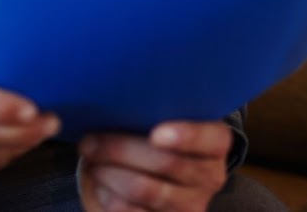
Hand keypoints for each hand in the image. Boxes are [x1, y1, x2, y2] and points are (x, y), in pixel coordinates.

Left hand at [78, 121, 231, 211]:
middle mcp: (211, 176)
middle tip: (90, 141)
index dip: (187, 136)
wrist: (165, 181)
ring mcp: (190, 205)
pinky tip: (99, 184)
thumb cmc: (158, 139)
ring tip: (91, 161)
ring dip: (108, 173)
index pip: (212, 139)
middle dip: (121, 150)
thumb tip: (118, 105)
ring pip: (144, 189)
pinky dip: (108, 196)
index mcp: (216, 143)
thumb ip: (156, 113)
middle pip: (166, 162)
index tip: (156, 134)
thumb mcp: (169, 121)